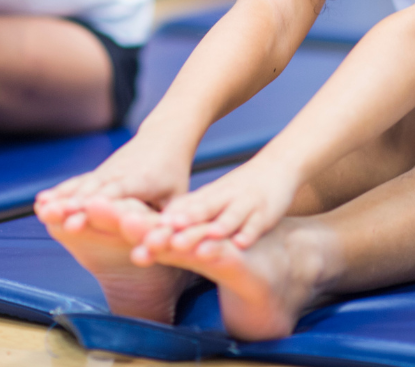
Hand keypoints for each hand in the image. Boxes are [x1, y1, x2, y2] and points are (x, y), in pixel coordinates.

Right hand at [34, 132, 191, 229]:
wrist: (163, 137)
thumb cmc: (173, 174)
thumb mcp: (178, 197)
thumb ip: (171, 221)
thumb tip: (164, 244)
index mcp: (141, 180)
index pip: (116, 194)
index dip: (97, 206)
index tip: (77, 218)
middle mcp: (119, 174)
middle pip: (93, 191)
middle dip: (73, 204)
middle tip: (51, 216)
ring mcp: (106, 172)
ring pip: (82, 186)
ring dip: (61, 198)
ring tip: (42, 211)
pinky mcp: (99, 174)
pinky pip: (78, 183)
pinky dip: (61, 192)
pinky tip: (42, 202)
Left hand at [136, 158, 298, 259]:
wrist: (277, 165)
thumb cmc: (240, 188)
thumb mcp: (213, 197)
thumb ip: (189, 210)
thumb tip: (155, 227)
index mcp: (206, 197)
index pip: (179, 211)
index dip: (159, 225)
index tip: (136, 235)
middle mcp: (221, 199)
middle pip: (198, 214)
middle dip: (178, 229)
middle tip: (155, 241)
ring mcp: (243, 204)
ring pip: (225, 218)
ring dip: (211, 232)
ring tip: (197, 248)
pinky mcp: (265, 212)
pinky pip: (256, 224)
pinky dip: (248, 233)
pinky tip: (240, 244)